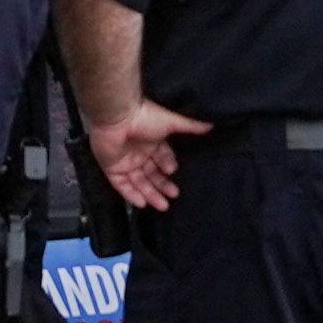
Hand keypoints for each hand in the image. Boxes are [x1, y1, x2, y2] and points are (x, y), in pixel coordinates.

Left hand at [83, 98, 204, 209]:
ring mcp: (125, 161)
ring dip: (151, 194)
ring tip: (163, 206)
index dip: (168, 166)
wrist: (118, 116)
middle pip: (152, 174)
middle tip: (174, 196)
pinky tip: (142, 204)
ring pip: (139, 182)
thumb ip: (190, 126)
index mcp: (152, 141)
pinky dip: (131, 195)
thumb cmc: (145, 116)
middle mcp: (139, 152)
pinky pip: (121, 185)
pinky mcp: (111, 168)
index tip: (173, 172)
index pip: (162, 158)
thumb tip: (211, 125)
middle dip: (163, 185)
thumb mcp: (172, 122)